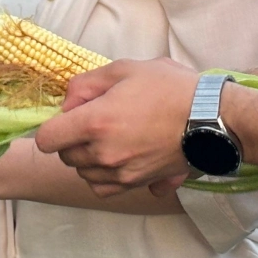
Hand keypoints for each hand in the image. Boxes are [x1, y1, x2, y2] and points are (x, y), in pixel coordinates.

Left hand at [34, 58, 197, 196]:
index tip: (71, 116)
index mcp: (95, 123)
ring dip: (88, 158)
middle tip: (97, 121)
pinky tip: (118, 158)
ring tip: (111, 137)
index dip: (53, 126)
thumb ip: (85, 84)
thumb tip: (68, 104)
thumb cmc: (169, 88)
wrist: (211, 117)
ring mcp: (121, 173)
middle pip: (65, 156)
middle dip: (72, 139)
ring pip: (84, 173)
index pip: (47, 139)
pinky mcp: (137, 184)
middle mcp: (103, 154)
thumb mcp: (124, 69)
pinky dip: (103, 176)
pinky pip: (104, 188)